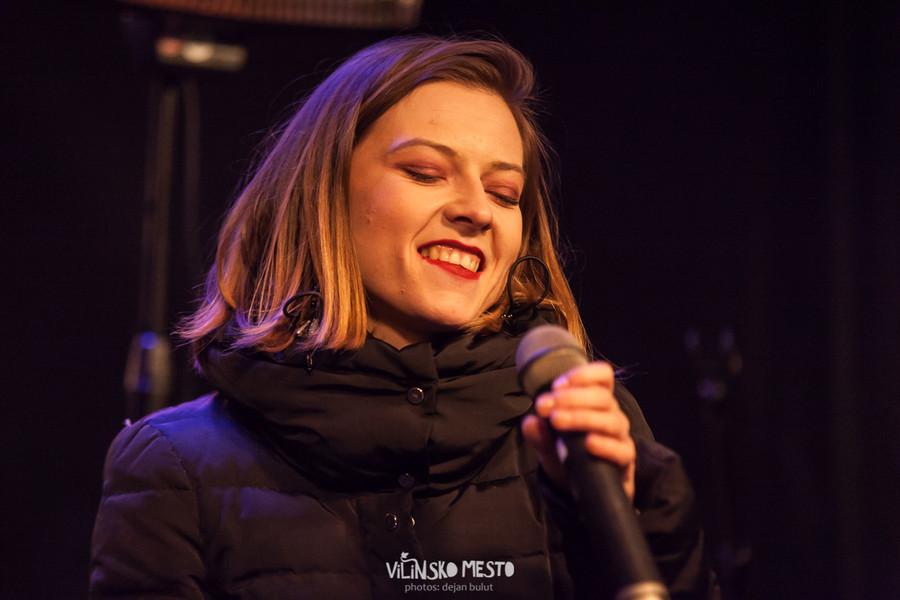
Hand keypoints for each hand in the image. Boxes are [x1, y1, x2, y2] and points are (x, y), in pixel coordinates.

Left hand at [521, 361, 635, 500]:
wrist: (586, 490)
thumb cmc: (569, 457)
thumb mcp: (549, 445)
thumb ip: (540, 434)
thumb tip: (531, 423)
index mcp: (596, 403)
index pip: (602, 377)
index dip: (583, 375)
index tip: (556, 385)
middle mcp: (611, 415)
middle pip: (602, 397)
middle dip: (570, 398)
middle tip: (543, 406)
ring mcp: (620, 437)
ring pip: (610, 420)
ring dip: (582, 418)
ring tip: (557, 420)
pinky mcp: (624, 460)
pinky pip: (621, 450)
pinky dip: (605, 445)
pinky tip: (588, 443)